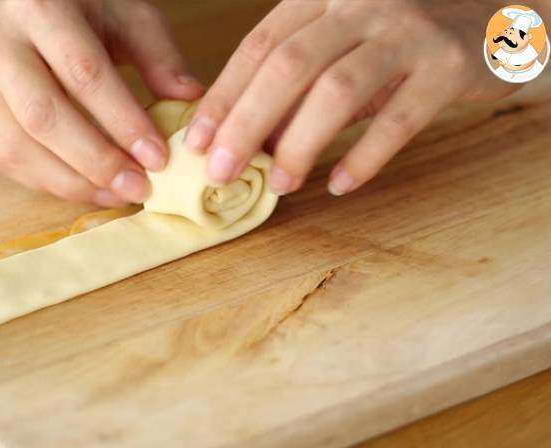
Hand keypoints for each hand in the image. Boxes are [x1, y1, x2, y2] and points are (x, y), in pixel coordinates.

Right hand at [0, 0, 203, 205]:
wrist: (15, 3)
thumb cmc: (80, 9)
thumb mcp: (126, 16)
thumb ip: (158, 55)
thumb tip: (190, 98)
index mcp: (41, 10)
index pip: (84, 74)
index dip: (123, 122)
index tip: (158, 158)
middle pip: (45, 117)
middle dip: (98, 161)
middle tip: (140, 187)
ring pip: (19, 147)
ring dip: (74, 182)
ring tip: (119, 195)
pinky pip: (7, 160)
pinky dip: (51, 183)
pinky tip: (89, 190)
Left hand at [185, 0, 517, 195]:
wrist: (494, 10)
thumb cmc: (402, 37)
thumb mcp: (345, 45)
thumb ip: (303, 85)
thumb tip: (254, 140)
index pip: (259, 46)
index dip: (224, 96)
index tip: (198, 142)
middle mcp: (361, 4)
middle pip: (288, 66)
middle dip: (246, 123)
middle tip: (220, 173)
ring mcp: (407, 32)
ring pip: (337, 91)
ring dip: (300, 144)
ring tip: (281, 185)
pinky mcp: (448, 65)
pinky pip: (398, 119)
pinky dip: (364, 156)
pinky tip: (340, 184)